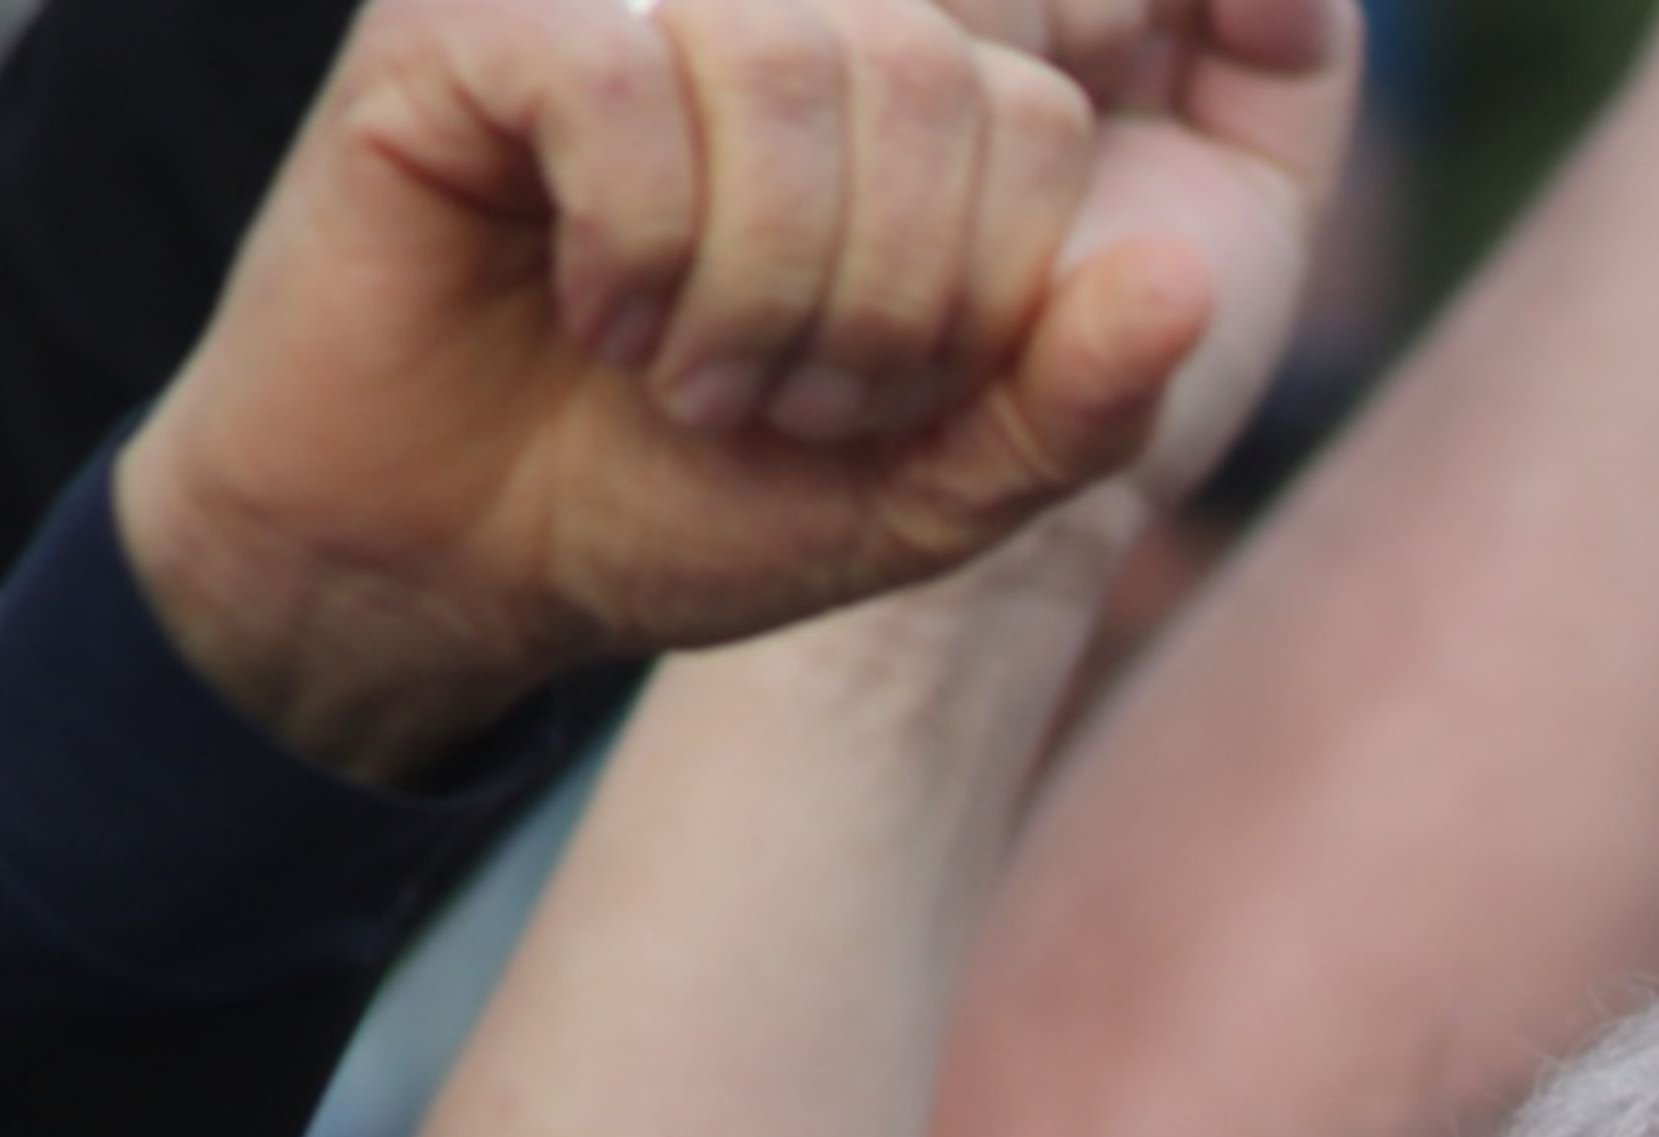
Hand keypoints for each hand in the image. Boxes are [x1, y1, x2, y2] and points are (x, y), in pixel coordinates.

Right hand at [119, 0, 1339, 782]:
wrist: (462, 560)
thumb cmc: (690, 497)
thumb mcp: (924, 489)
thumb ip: (1076, 403)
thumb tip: (1196, 281)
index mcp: (892, 82)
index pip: (1039, 114)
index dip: (982, 295)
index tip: (881, 402)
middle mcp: (771, 11)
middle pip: (931, 73)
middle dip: (878, 297)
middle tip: (785, 404)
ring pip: (790, 62)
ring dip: (758, 285)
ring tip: (693, 377)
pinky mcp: (471, 17)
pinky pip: (622, 73)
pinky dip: (637, 243)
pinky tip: (600, 313)